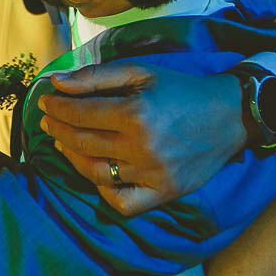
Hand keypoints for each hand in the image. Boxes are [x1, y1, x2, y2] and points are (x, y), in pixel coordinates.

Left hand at [38, 65, 244, 215]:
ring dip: (72, 158)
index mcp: (135, 113)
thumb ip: (96, 77)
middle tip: (49, 120)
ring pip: (95, 173)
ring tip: (64, 142)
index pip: (79, 114)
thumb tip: (56, 83)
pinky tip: (95, 174)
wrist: (229, 116)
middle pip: (82, 143)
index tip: (45, 102)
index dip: (56, 108)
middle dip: (58, 129)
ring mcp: (152, 174)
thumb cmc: (181, 90)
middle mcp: (142, 147)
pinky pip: (122, 203)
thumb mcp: (140, 72)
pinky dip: (103, 192)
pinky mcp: (164, 193)